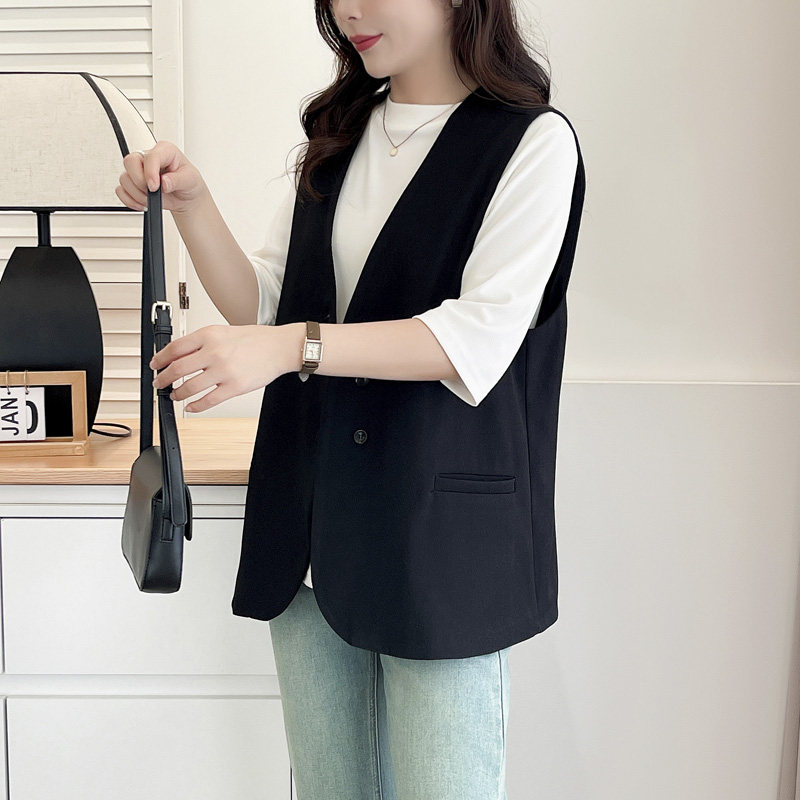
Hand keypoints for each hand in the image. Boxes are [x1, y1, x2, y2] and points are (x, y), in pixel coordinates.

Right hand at [117, 140, 207, 214]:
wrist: (186, 196)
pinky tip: (143, 204)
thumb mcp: (190, 180)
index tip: (155, 186)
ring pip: (124, 178)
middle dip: (139, 181)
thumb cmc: (188, 183)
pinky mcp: (132, 183)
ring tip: (153, 199)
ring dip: (137, 194)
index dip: (150, 172)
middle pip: (129, 162)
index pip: (150, 156)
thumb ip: (177, 180)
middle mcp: (148, 158)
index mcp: (164, 151)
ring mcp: (138, 170)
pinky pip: (121, 190)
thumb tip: (164, 182)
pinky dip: (130, 200)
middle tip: (153, 192)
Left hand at [150, 324, 298, 412]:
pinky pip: (208, 401)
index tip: (155, 365)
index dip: (160, 359)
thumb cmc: (255, 340)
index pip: (174, 348)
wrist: (279, 347)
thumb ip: (202, 343)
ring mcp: (224, 371)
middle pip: (176, 369)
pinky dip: (195, 406)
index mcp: (209, 335)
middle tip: (159, 383)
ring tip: (174, 395)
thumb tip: (179, 357)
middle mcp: (214, 352)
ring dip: (177, 394)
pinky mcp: (234, 387)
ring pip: (189, 387)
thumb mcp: (223, 332)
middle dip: (162, 379)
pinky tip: (191, 406)